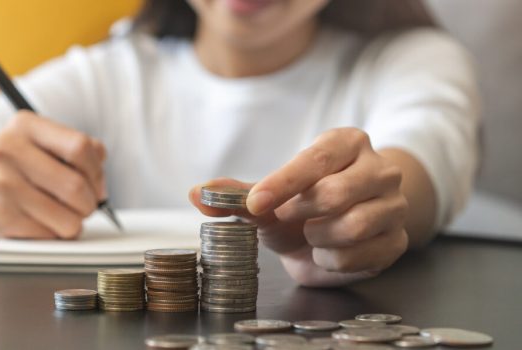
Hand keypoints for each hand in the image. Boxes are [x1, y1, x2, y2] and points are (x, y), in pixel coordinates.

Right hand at [0, 111, 106, 238]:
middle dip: (90, 202)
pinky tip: (44, 222)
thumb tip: (99, 185)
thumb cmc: (28, 166)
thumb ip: (87, 151)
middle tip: (86, 204)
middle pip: (75, 186)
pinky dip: (55, 233)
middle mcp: (6, 151)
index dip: (96, 171)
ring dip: (76, 221)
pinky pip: (50, 236)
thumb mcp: (53, 144)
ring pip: (68, 218)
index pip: (79, 147)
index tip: (96, 182)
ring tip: (65, 213)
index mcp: (25, 125)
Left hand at [190, 128, 408, 286]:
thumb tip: (197, 193)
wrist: (331, 237)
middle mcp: (378, 168)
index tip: (255, 204)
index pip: (315, 159)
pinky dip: (333, 260)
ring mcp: (394, 204)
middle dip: (301, 214)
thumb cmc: (299, 208)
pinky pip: (363, 255)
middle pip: (337, 193)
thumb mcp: (267, 198)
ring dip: (318, 238)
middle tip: (291, 218)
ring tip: (312, 233)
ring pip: (353, 226)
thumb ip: (235, 194)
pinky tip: (329, 251)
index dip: (283, 184)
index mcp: (346, 143)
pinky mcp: (398, 239)